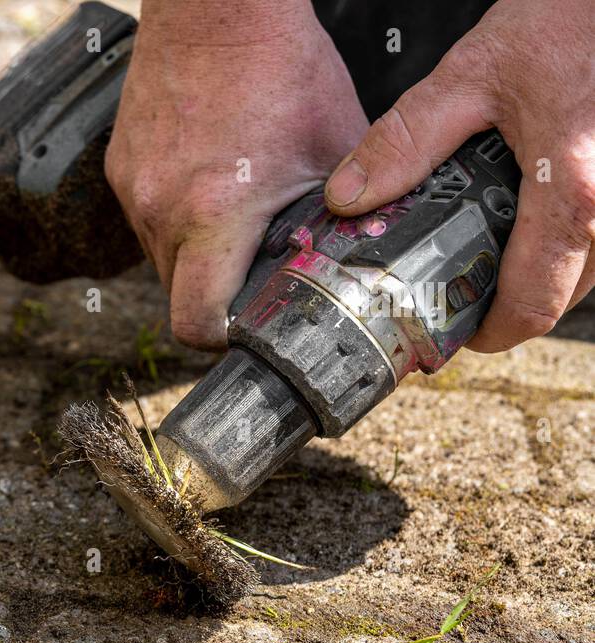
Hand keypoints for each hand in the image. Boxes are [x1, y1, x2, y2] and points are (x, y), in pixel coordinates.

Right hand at [106, 0, 368, 348]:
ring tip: (232, 215)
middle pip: (178, 295)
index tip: (246, 328)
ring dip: (195, 254)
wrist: (215, 8)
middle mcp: (159, 209)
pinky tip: (209, 179)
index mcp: (212, 214)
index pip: (195, 323)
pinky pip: (146, 218)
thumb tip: (365, 262)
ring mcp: (132, 190)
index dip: (222, 338)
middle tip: (254, 270)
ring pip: (160, 258)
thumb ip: (344, 216)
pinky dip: (175, 215)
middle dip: (216, 293)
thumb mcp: (331, 148)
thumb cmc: (278, 67)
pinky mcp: (118, 167)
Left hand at [324, 0, 594, 352]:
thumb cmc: (569, 18)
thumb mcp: (473, 74)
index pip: (532, 303)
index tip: (458, 335)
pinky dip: (575, 238)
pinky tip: (539, 214)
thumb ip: (406, 141)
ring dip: (548, 272)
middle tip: (466, 294)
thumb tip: (349, 197)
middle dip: (515, 304)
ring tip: (497, 254)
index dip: (490, 333)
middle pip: (567, 297)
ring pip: (594, 269)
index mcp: (573, 190)